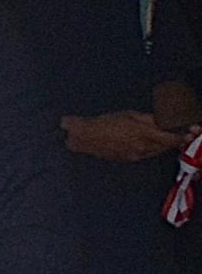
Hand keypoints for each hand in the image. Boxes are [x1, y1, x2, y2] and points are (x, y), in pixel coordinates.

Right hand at [62, 109, 179, 162]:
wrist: (84, 137)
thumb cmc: (104, 122)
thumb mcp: (129, 114)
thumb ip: (150, 119)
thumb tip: (165, 121)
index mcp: (144, 134)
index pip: (171, 139)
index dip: (183, 136)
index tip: (189, 133)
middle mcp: (142, 147)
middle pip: (166, 146)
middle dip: (174, 139)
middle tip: (181, 132)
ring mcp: (136, 155)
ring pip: (157, 151)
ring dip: (163, 144)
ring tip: (164, 135)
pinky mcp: (129, 159)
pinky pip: (147, 154)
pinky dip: (151, 148)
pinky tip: (147, 141)